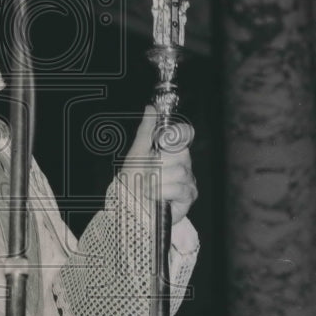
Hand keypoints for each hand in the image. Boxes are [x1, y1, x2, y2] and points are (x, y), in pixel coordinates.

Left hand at [121, 106, 196, 224]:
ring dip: (156, 180)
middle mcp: (182, 165)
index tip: (161, 141)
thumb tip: (151, 108)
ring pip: (180, 172)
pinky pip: (180, 189)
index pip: (184, 134)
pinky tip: (153, 196)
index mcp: (171, 152)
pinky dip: (161, 192)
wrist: (127, 207)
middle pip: (181, 153)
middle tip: (146, 173)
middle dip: (158, 164)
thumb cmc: (130, 182)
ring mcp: (187, 182)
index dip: (176, 134)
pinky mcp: (188, 198)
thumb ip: (146, 131)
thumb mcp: (136, 153)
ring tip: (147, 187)